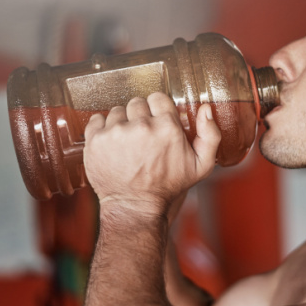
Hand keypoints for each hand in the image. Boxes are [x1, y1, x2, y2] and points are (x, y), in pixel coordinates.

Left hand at [83, 93, 220, 216]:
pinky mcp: (96, 140)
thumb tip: (205, 109)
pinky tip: (111, 143)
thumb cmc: (168, 187)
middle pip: (137, 103)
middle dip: (140, 116)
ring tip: (127, 143)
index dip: (157, 109)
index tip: (156, 123)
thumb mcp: (201, 166)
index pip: (158, 98)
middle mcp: (141, 126)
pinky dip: (102, 128)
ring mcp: (116, 132)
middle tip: (142, 137)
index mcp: (166, 127)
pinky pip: (97, 119)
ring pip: (117, 111)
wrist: (135, 207)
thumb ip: (210, 135)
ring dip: (122, 123)